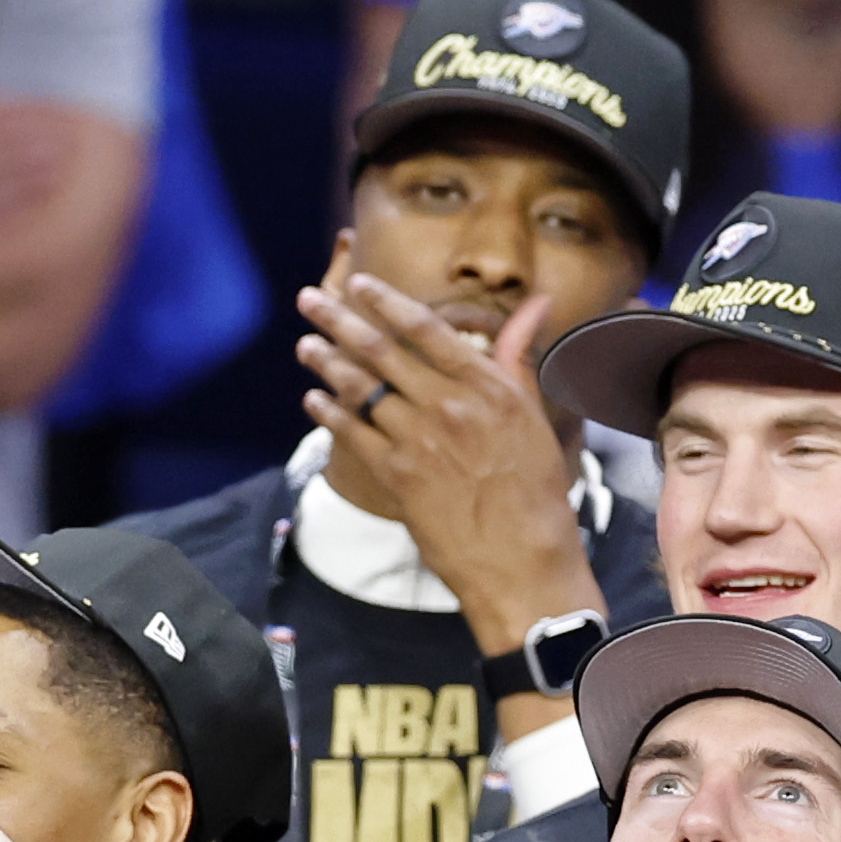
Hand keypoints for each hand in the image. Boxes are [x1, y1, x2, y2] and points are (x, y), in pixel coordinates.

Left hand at [296, 240, 600, 651]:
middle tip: (308, 300)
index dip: (386, 302)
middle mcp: (450, 406)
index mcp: (487, 385)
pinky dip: (328, 414)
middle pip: (380, 351)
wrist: (521, 558)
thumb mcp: (534, 415)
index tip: (358, 283)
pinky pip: (352, 435)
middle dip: (338, 321)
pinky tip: (313, 400)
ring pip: (360, 389)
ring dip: (325, 363)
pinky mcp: (396, 476)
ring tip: (305, 345)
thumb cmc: (534, 488)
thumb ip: (516, 357)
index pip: (426, 329)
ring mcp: (419, 441)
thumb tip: (536, 304)